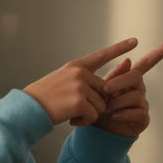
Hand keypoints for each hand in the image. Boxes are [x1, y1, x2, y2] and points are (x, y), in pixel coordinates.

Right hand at [24, 37, 139, 126]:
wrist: (28, 109)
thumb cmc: (43, 98)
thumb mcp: (61, 81)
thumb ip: (82, 80)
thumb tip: (104, 90)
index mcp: (76, 66)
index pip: (102, 55)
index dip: (119, 48)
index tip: (135, 41)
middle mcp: (79, 73)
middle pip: (104, 91)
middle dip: (94, 104)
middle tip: (74, 108)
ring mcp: (79, 86)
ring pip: (101, 106)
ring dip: (88, 114)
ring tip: (70, 113)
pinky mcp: (78, 101)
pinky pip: (94, 116)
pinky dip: (84, 121)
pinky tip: (71, 119)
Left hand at [93, 40, 162, 137]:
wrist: (97, 130)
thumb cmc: (99, 107)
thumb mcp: (101, 89)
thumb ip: (114, 76)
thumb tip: (128, 60)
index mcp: (130, 80)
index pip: (146, 64)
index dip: (158, 54)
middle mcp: (139, 90)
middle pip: (136, 77)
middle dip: (119, 82)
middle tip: (104, 90)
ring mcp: (143, 104)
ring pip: (134, 96)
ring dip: (116, 102)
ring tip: (105, 109)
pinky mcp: (143, 118)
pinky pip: (138, 112)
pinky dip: (124, 113)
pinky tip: (115, 116)